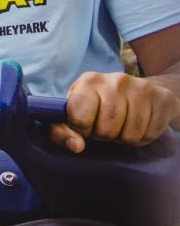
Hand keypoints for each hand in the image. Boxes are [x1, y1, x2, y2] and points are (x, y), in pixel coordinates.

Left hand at [49, 71, 179, 151]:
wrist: (135, 92)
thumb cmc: (96, 107)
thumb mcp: (70, 116)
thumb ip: (61, 132)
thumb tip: (76, 146)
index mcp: (88, 81)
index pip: (80, 119)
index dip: (82, 130)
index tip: (85, 125)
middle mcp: (116, 80)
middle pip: (107, 130)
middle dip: (104, 136)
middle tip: (106, 126)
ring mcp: (142, 86)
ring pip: (131, 134)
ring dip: (124, 138)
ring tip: (122, 125)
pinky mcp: (163, 97)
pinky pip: (150, 134)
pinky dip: (143, 138)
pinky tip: (139, 126)